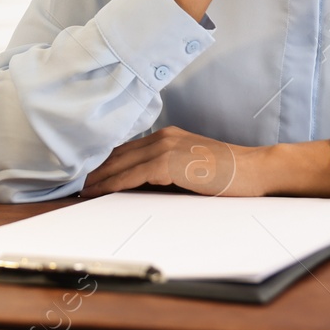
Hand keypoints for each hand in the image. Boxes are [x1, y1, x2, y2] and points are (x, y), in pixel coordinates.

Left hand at [80, 128, 329, 197]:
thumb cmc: (228, 175)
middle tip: (74, 184)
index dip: (105, 161)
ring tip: (81, 190)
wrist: (255, 170)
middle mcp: (163, 137)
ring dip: (98, 178)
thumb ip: (167, 171)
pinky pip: (133, 175)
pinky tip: (100, 191)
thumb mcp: (192, 168)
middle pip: (118, 154)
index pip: (127, 149)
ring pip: (121, 163)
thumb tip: (139, 185)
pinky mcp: (170, 163)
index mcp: (168, 137)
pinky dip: (113, 184)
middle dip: (95, 169)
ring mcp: (166, 148)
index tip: (87, 174)